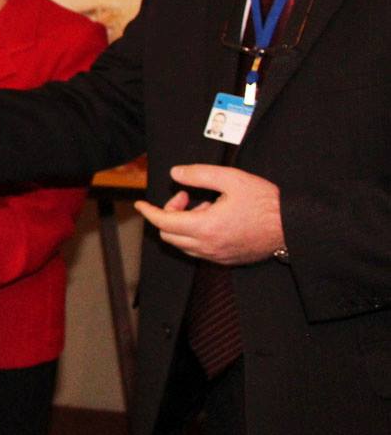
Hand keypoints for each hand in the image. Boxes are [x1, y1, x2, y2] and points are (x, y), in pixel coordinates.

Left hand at [134, 164, 284, 264]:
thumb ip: (199, 175)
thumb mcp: (231, 179)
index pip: (164, 222)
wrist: (293, 227)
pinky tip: (213, 218)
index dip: (148, 211)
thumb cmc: (265, 203)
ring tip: (204, 206)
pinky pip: (199, 250)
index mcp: (205, 227)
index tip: (140, 203)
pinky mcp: (227, 260)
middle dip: (168, 213)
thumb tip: (175, 173)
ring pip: (183, 244)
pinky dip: (195, 234)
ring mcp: (217, 256)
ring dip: (183, 224)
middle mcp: (208, 247)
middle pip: (169, 234)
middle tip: (186, 196)